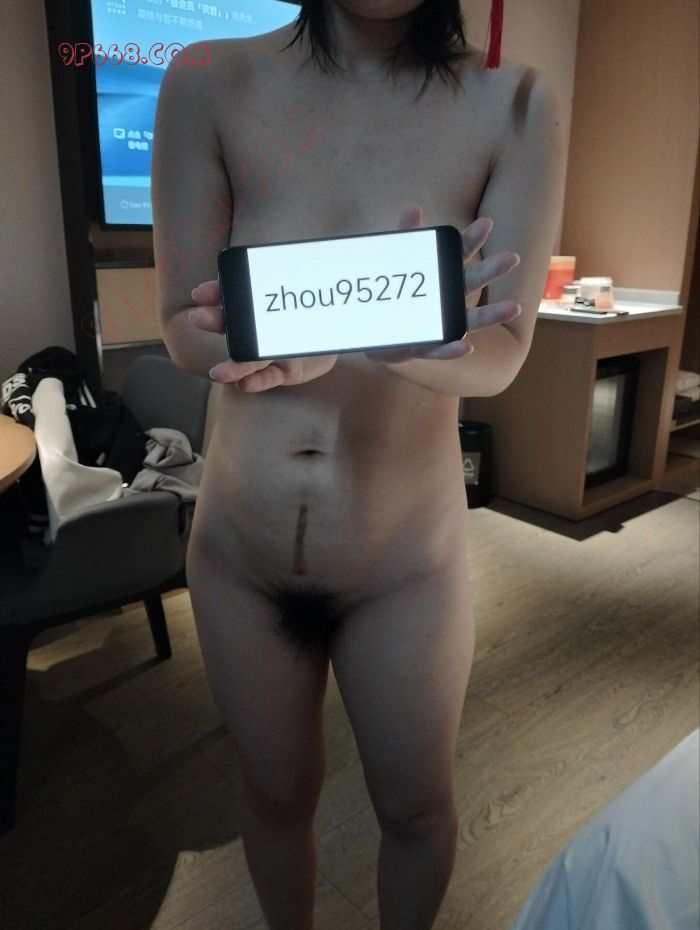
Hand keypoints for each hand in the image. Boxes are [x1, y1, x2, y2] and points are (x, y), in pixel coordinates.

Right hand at [187, 281, 337, 391]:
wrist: (336, 335)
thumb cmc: (313, 308)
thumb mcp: (305, 287)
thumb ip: (297, 271)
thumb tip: (300, 248)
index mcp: (257, 308)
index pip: (233, 297)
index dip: (216, 294)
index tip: (200, 293)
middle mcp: (258, 331)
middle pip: (234, 328)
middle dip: (215, 322)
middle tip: (197, 317)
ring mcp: (270, 353)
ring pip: (249, 360)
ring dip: (232, 366)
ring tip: (217, 372)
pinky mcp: (284, 373)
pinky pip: (270, 378)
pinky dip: (257, 382)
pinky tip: (243, 384)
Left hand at [365, 204, 520, 363]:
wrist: (379, 333)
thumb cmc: (399, 294)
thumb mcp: (398, 263)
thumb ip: (406, 239)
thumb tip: (413, 208)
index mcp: (446, 274)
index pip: (462, 253)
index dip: (473, 238)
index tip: (486, 223)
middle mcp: (452, 299)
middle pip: (474, 282)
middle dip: (492, 270)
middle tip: (512, 258)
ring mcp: (444, 323)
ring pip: (471, 320)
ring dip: (492, 314)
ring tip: (513, 308)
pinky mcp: (428, 346)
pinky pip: (442, 349)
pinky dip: (453, 349)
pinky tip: (465, 346)